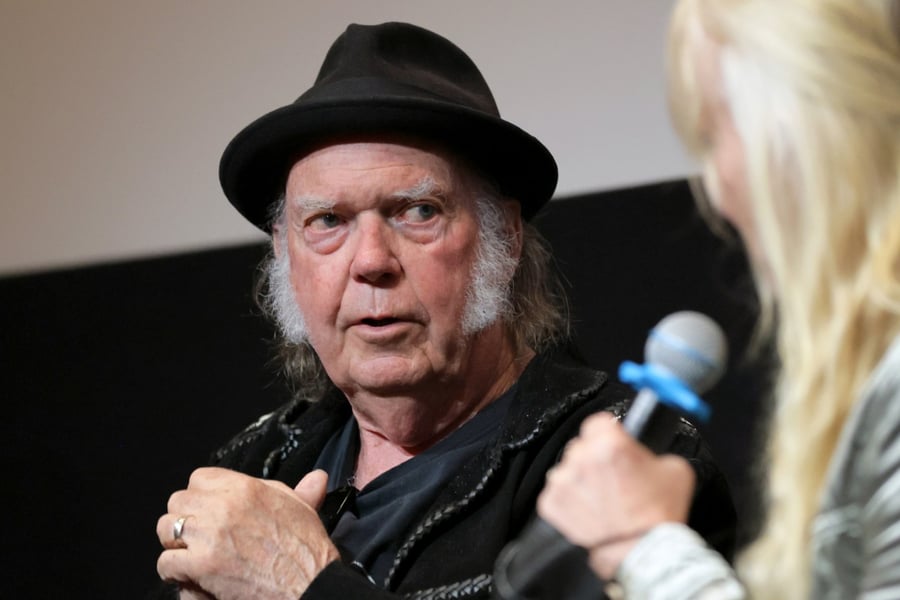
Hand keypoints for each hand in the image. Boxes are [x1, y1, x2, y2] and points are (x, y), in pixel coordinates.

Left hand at [157, 468, 339, 599]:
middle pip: (178, 501)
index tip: (209, 510)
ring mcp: (210, 535)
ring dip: (176, 542)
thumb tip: (317, 478)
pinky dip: (174, 570)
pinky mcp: (202, 565)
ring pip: (167, 528)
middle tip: (198, 535)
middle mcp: (224, 506)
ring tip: (190, 553)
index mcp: (245, 488)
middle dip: (185, 518)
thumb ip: (300, 490)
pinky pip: (167, 561)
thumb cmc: (307, 551)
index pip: (199, 478)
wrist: (310, 586)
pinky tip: (190, 575)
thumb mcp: (303, 511)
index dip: (202, 495)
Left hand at [537, 413, 695, 579]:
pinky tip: (590, 512)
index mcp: (609, 443)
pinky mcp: (550, 504)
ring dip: (581, 479)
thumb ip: (655, 452)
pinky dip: (571, 501)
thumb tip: (642, 451)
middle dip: (595, 457)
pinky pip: (558, 493)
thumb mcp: (675, 469)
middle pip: (583, 445)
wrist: (640, 554)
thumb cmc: (658, 516)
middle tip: (613, 476)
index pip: (599, 421)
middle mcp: (580, 458)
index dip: (609, 432)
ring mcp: (562, 482)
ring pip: (568, 469)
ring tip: (603, 499)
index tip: (614, 442)